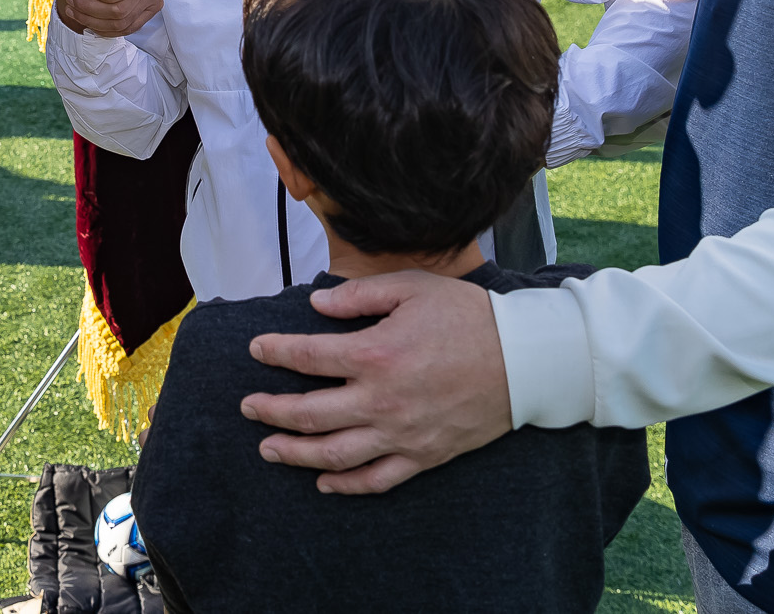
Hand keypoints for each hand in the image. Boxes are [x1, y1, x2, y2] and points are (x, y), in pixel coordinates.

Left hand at [239, 270, 512, 493]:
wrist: (525, 360)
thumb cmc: (468, 317)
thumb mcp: (411, 288)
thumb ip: (358, 296)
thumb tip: (316, 306)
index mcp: (375, 354)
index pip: (308, 357)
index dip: (275, 353)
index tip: (255, 350)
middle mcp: (381, 400)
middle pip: (309, 414)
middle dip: (271, 411)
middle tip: (248, 407)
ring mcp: (402, 434)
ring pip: (335, 454)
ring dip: (296, 454)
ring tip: (269, 449)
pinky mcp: (424, 455)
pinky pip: (377, 479)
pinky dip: (347, 485)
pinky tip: (324, 482)